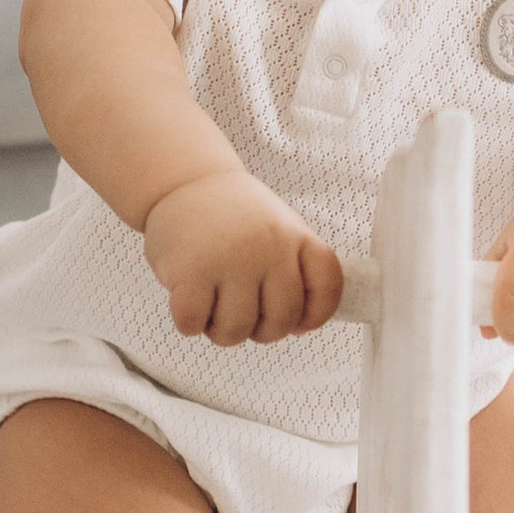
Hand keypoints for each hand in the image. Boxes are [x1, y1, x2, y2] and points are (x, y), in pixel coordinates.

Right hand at [143, 170, 346, 344]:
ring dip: (222, 332)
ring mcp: (231, 259)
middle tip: (243, 315)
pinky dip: (189, 323)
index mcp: (297, 237)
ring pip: (237, 330)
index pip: (327, 288)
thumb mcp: (279, 230)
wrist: (186, 180)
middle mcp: (270, 248)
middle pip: (281, 320)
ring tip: (213, 308)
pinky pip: (194, 323)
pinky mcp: (191, 270)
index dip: (316, 315)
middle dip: (261, 332)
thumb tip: (300, 329)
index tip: (298, 324)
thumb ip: (293, 273)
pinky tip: (188, 301)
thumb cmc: (234, 217)